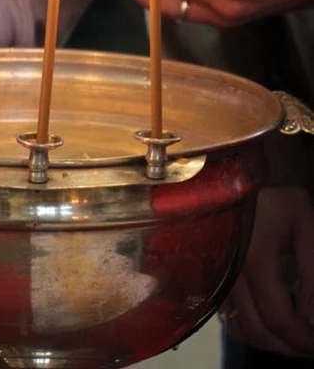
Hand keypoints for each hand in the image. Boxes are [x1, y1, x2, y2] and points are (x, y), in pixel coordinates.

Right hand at [222, 188, 313, 355]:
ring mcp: (218, 272)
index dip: (305, 339)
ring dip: (272, 342)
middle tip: (312, 345)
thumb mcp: (307, 226)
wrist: (241, 169)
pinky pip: (229, 314)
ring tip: (296, 338)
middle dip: (291, 347)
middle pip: (259, 330)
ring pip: (241, 327)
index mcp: (255, 257)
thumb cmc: (276, 192)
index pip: (280, 318)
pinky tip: (270, 324)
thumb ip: (313, 273)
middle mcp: (230, 269)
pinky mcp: (214, 271)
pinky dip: (251, 329)